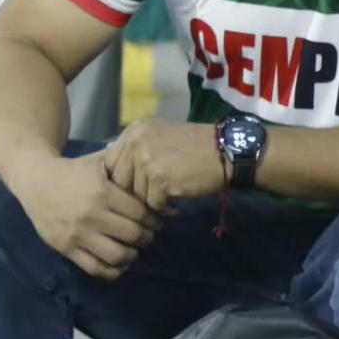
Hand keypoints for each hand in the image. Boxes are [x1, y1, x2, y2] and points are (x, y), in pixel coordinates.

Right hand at [20, 151, 165, 280]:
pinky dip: (113, 270)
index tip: (158, 221)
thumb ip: (129, 171)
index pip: (142, 214)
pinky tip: (119, 263)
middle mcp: (90, 216)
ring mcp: (76, 234)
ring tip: (134, 249)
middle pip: (133, 235)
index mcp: (103, 193)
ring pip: (117, 255)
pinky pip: (94, 268)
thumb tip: (160, 182)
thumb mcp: (102, 163)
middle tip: (149, 235)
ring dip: (133, 255)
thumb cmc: (76, 171)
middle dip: (148, 237)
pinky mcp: (64, 248)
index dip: (155, 220)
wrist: (36, 181)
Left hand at [105, 119, 223, 209]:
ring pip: (134, 193)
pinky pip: (152, 203)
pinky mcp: (159, 179)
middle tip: (152, 196)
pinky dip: (163, 208)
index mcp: (135, 130)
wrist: (230, 151)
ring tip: (167, 200)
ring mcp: (146, 159)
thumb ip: (135, 146)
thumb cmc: (198, 146)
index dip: (122, 178)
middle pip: (118, 179)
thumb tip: (108, 159)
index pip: (110, 162)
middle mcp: (136, 141)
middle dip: (134, 192)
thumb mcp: (162, 136)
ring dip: (150, 201)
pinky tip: (175, 205)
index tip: (138, 184)